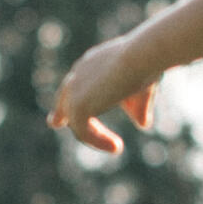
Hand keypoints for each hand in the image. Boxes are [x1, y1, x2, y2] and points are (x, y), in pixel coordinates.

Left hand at [47, 37, 157, 154]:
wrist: (142, 56)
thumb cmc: (148, 67)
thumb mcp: (143, 89)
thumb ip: (138, 107)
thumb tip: (143, 124)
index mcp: (92, 64)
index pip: (77, 82)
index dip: (73, 96)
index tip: (65, 107)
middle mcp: (79, 73)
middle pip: (65, 97)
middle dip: (61, 112)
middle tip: (54, 123)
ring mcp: (75, 89)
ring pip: (76, 120)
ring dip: (96, 137)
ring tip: (116, 146)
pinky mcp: (78, 105)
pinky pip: (83, 131)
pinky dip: (98, 141)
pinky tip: (116, 146)